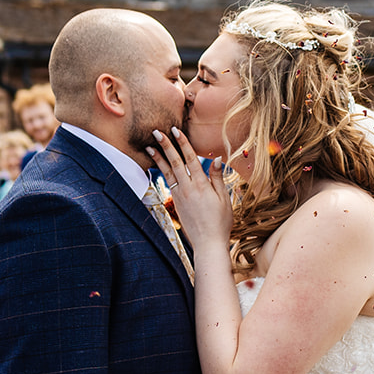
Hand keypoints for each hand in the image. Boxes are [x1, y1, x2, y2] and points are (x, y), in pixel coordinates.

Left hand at [148, 126, 230, 252]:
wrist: (208, 243)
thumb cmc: (220, 222)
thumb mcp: (224, 198)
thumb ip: (217, 177)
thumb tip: (216, 158)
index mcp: (202, 186)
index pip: (190, 159)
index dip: (182, 143)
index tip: (175, 130)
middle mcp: (188, 189)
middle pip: (175, 162)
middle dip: (166, 146)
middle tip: (157, 131)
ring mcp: (180, 196)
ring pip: (167, 172)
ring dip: (158, 158)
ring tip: (149, 146)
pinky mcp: (176, 202)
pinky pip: (167, 183)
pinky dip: (161, 172)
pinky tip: (157, 165)